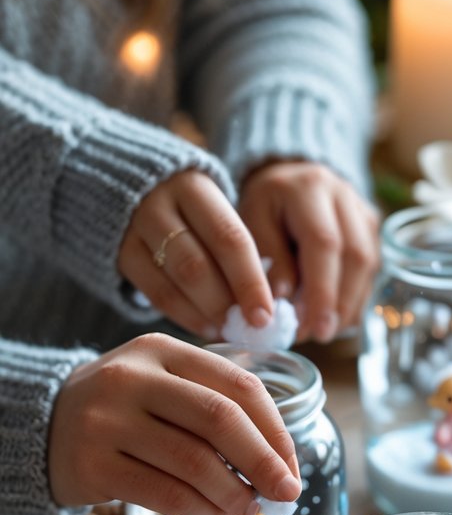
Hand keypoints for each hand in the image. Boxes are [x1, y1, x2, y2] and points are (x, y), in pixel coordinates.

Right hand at [49, 333, 300, 514]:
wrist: (42, 427)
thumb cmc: (126, 411)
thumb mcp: (164, 385)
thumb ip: (216, 410)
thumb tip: (280, 468)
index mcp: (164, 349)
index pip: (239, 385)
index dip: (276, 430)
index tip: (292, 467)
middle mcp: (134, 377)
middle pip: (219, 419)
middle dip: (263, 462)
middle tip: (286, 495)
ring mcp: (108, 420)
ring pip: (193, 462)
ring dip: (232, 494)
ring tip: (247, 511)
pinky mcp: (93, 464)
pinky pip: (162, 492)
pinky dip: (198, 510)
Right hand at [117, 170, 272, 338]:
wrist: (127, 185)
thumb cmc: (192, 208)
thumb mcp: (215, 210)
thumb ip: (237, 249)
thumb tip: (268, 301)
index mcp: (195, 187)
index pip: (229, 238)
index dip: (249, 281)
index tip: (265, 316)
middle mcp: (160, 204)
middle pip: (198, 264)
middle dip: (226, 302)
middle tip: (247, 327)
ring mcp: (134, 229)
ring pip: (175, 281)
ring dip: (207, 312)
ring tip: (228, 329)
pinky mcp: (121, 253)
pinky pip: (155, 294)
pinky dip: (185, 316)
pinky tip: (205, 327)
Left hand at [238, 160, 378, 342]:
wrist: (289, 177)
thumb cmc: (265, 205)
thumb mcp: (250, 223)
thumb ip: (268, 259)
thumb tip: (281, 304)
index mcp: (309, 188)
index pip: (324, 243)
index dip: (321, 290)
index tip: (311, 327)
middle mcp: (344, 195)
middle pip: (355, 256)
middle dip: (339, 302)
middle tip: (320, 335)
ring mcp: (363, 211)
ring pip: (369, 265)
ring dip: (349, 304)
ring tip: (324, 329)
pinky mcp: (372, 228)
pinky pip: (371, 269)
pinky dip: (354, 297)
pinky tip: (335, 316)